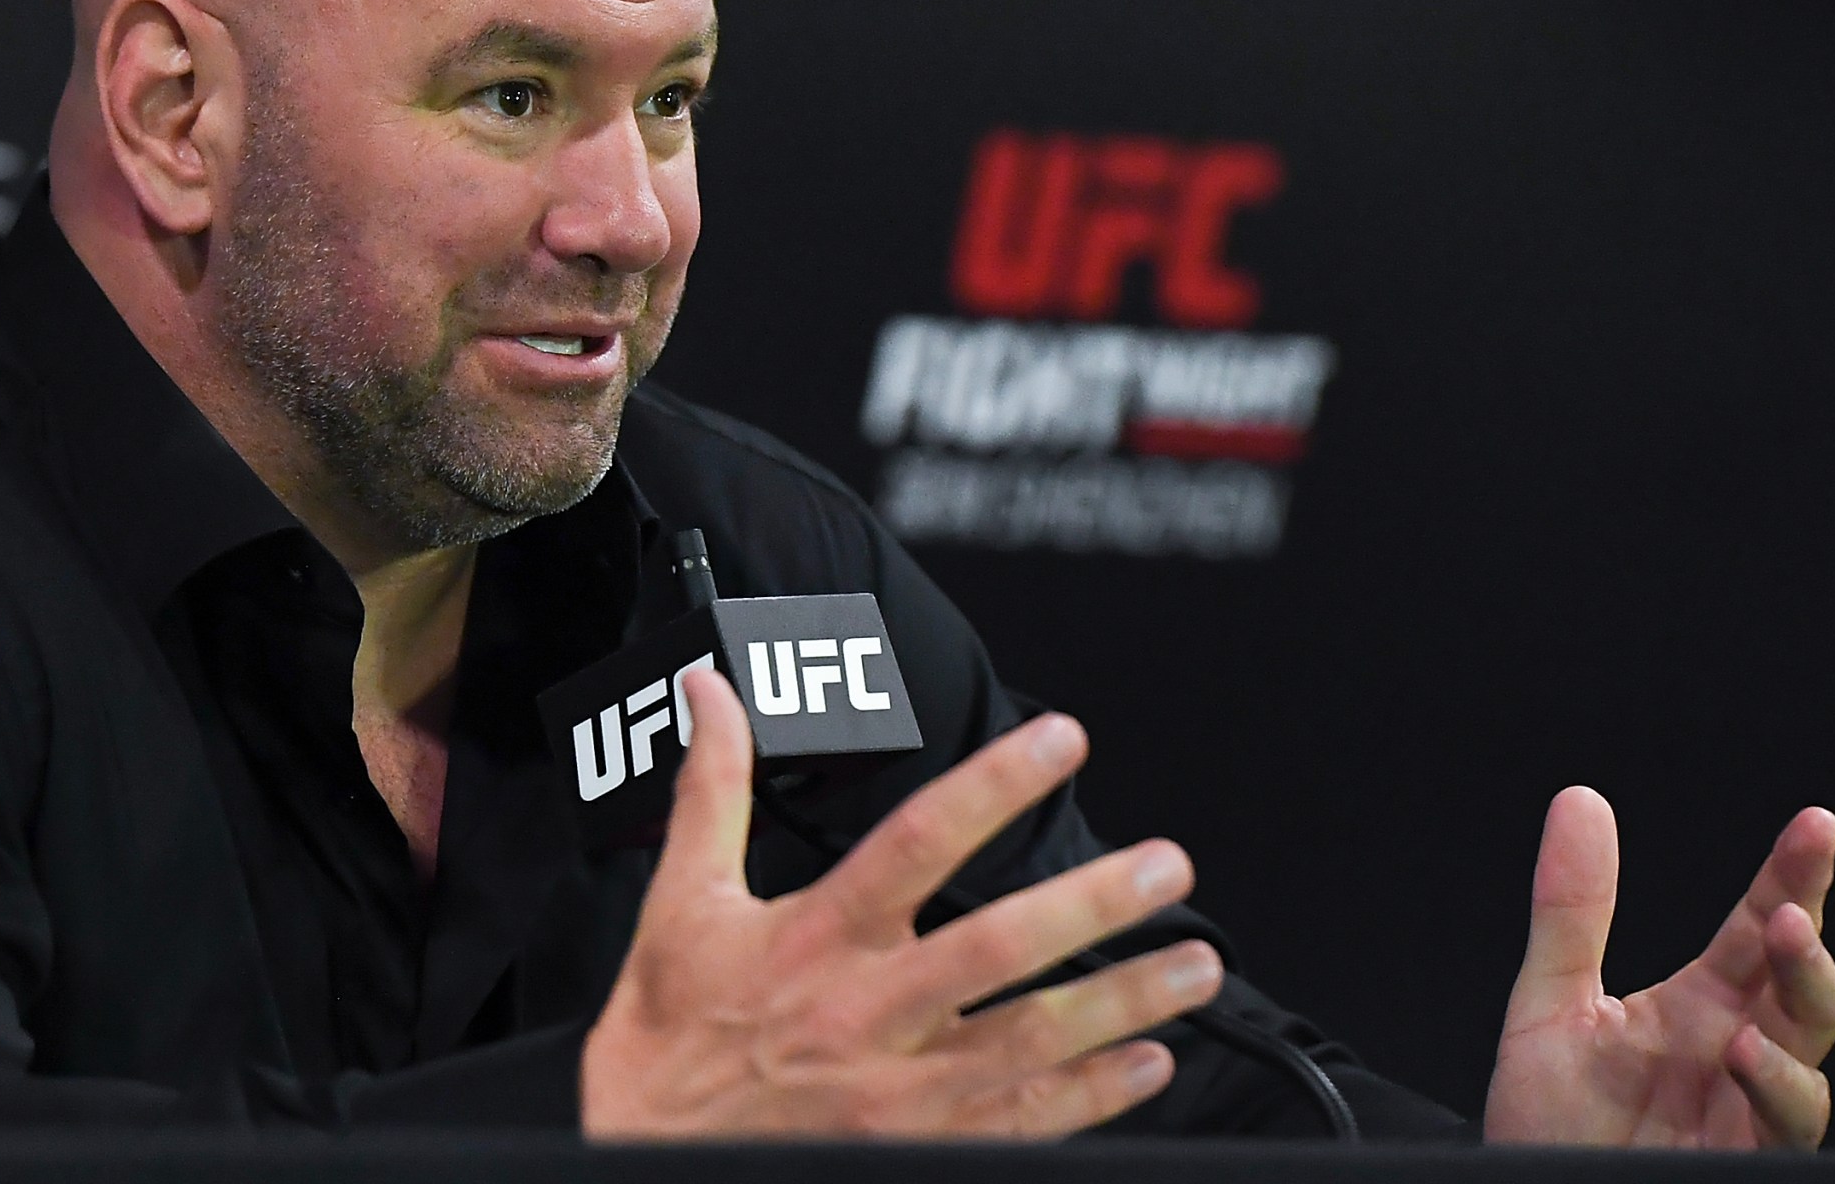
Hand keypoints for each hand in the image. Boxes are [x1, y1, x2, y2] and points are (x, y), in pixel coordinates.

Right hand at [581, 668, 1223, 1139]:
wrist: (640, 1153)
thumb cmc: (667, 1036)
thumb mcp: (681, 902)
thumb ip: (713, 790)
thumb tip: (713, 696)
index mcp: (816, 938)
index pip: (917, 842)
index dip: (993, 786)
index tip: (1061, 740)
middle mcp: (868, 1012)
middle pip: (999, 948)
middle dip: (1093, 905)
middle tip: (1167, 868)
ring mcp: (900, 1090)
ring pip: (1032, 1039)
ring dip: (1123, 1002)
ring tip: (1195, 967)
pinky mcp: (918, 1148)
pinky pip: (1025, 1122)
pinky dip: (1094, 1095)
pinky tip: (1148, 1064)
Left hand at [1484, 787, 1834, 1148]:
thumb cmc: (1546, 1126)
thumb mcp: (1549, 1005)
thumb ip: (1571, 911)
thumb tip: (1580, 802)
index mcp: (1696, 1007)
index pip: (1757, 931)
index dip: (1791, 878)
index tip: (1813, 825)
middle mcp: (1733, 1052)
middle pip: (1802, 986)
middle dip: (1809, 942)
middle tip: (1791, 905)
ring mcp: (1746, 1110)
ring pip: (1812, 1052)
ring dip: (1805, 1000)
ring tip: (1777, 954)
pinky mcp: (1746, 1159)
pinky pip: (1787, 1124)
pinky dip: (1773, 1084)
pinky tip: (1741, 1047)